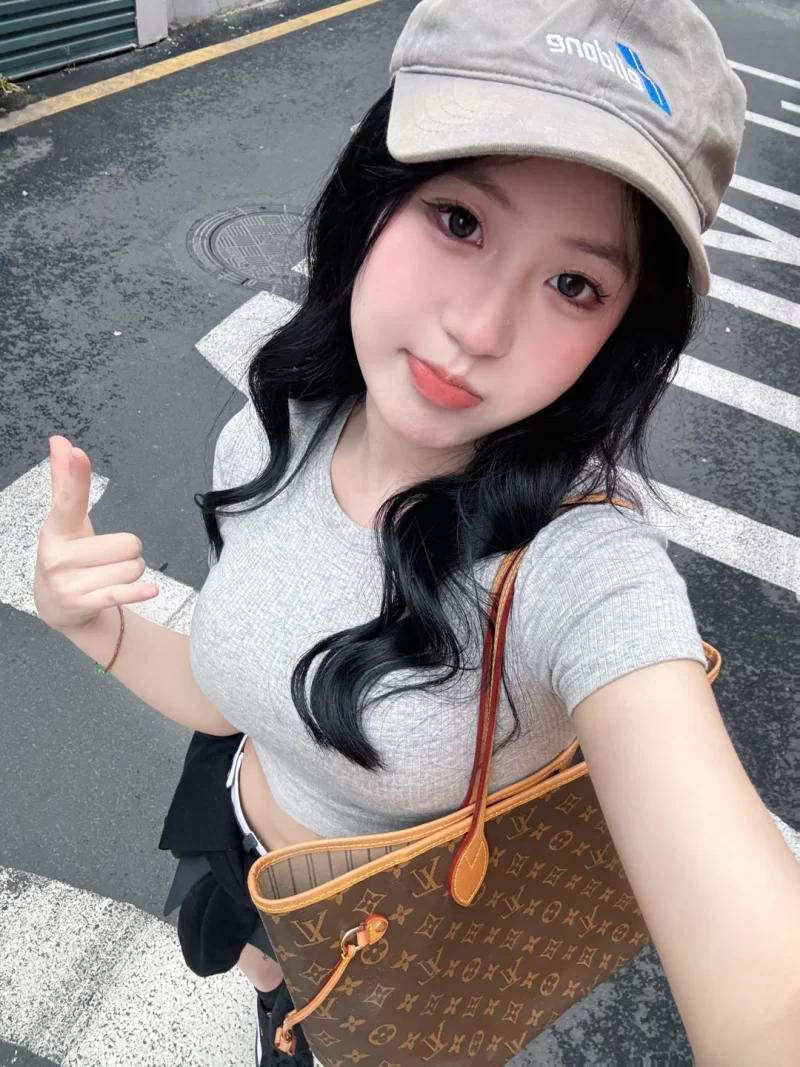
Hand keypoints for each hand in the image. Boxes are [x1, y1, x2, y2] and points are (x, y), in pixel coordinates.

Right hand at [34, 436, 158, 631]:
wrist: (57, 606)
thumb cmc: (68, 555)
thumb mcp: (66, 521)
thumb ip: (64, 481)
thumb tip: (60, 440)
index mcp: (56, 529)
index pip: (70, 499)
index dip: (77, 476)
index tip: (81, 454)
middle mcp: (58, 554)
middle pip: (129, 543)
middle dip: (128, 552)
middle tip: (106, 559)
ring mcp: (69, 581)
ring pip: (132, 567)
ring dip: (130, 573)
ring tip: (106, 577)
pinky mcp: (83, 602)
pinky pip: (122, 592)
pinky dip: (139, 592)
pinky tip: (150, 590)